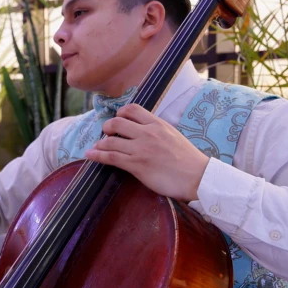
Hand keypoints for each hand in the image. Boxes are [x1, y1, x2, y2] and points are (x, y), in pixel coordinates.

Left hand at [83, 104, 210, 201]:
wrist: (197, 177)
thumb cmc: (188, 160)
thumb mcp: (173, 136)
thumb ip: (157, 130)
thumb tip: (143, 130)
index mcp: (157, 124)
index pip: (132, 109)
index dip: (120, 113)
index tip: (117, 120)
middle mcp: (147, 133)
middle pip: (116, 123)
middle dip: (107, 127)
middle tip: (106, 134)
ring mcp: (141, 149)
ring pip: (110, 141)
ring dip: (100, 144)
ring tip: (96, 147)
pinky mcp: (136, 165)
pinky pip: (110, 157)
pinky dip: (97, 155)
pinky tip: (90, 155)